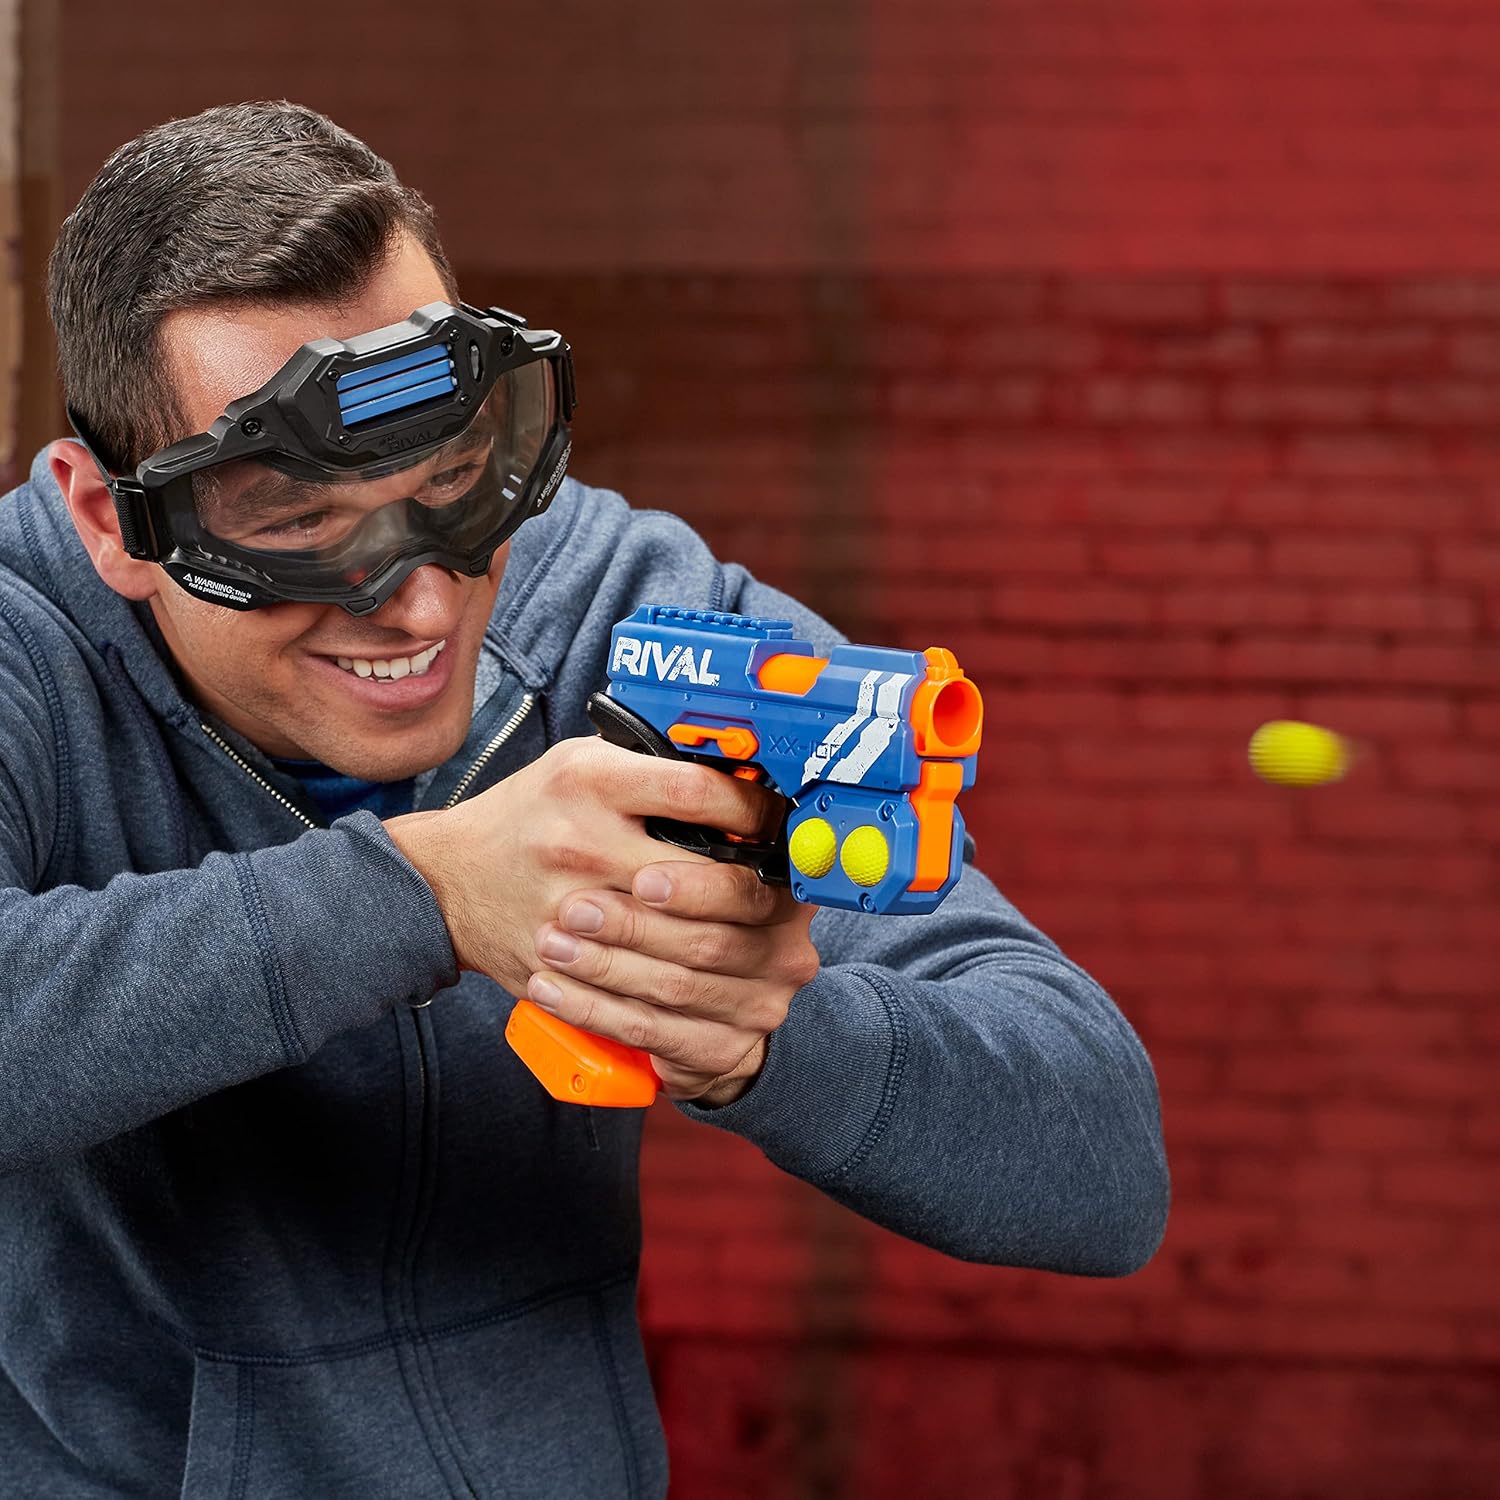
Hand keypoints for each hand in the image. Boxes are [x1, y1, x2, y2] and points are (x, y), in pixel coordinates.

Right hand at [385, 736, 785, 1000]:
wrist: (446, 879)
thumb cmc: (527, 815)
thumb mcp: (581, 763)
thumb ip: (650, 768)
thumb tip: (736, 775)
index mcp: (590, 782)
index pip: (697, 791)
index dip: (751, 808)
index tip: (772, 819)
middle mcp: (581, 843)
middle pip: (702, 878)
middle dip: (754, 890)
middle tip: (776, 890)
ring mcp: (570, 911)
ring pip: (682, 944)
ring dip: (733, 944)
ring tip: (755, 936)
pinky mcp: (563, 964)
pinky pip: (641, 987)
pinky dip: (685, 990)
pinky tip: (711, 979)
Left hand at [528, 858, 818, 1104]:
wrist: (696, 992)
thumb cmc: (684, 908)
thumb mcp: (701, 858)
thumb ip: (693, 835)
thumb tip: (654, 793)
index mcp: (785, 894)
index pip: (748, 888)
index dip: (694, 887)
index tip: (643, 878)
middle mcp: (785, 952)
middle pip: (707, 942)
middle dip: (633, 926)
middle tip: (575, 909)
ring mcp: (759, 1006)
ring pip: (674, 988)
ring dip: (605, 966)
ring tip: (554, 943)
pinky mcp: (722, 1048)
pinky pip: (649, 1031)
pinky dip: (592, 1009)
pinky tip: (552, 988)